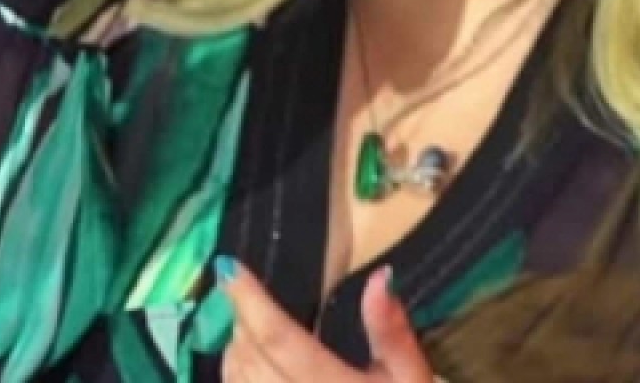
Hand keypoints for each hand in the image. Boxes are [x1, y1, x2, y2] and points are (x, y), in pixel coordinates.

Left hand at [220, 259, 437, 382]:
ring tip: (246, 329)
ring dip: (234, 349)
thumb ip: (391, 330)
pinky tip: (248, 367)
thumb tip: (380, 276)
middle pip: (249, 358)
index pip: (280, 338)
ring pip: (235, 381)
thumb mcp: (410, 377)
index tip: (229, 268)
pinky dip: (234, 378)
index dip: (250, 301)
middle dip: (242, 321)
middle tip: (247, 297)